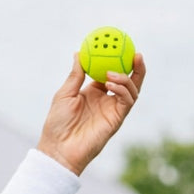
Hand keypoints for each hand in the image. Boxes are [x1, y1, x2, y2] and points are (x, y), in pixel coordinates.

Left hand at [36, 52, 145, 175]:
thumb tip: (79, 53)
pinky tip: (111, 84)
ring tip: (113, 73)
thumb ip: (75, 75)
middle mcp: (106, 101)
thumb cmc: (57, 124)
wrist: (59, 148)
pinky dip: (122, 90)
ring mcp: (112, 110)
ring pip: (131, 90)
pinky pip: (127, 101)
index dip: (117, 60)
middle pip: (128, 81)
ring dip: (126, 78)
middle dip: (136, 67)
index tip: (118, 45)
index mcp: (93, 93)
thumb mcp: (64, 94)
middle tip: (136, 53)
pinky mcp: (116, 120)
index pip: (110, 73)